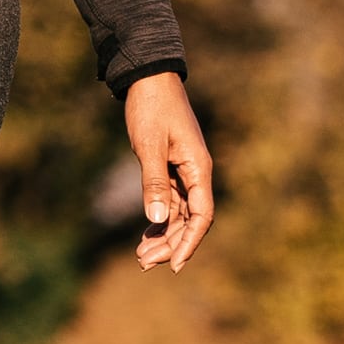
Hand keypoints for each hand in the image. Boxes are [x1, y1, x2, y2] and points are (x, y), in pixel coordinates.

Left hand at [122, 72, 214, 270]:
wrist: (148, 78)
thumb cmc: (150, 108)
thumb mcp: (149, 145)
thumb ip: (154, 182)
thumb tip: (159, 219)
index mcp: (199, 168)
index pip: (202, 216)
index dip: (190, 242)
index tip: (174, 265)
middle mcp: (196, 173)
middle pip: (190, 220)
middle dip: (171, 244)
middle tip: (144, 263)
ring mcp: (184, 171)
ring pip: (180, 213)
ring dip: (164, 235)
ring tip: (141, 256)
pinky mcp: (171, 167)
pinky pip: (171, 201)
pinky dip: (160, 219)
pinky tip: (147, 233)